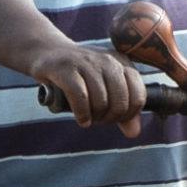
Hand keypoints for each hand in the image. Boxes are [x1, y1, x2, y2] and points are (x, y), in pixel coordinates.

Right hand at [31, 42, 145, 135]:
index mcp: (122, 63)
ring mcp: (86, 62)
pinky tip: (81, 119)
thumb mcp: (105, 88)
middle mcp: (107, 60)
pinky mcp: (65, 68)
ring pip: (101, 101)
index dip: (128, 114)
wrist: (47, 53)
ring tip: (88, 117)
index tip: (115, 117)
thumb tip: (134, 133)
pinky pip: (81, 97)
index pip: (139, 96)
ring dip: (94, 117)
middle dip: (110, 118)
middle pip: (121, 102)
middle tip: (98, 119)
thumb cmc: (80, 75)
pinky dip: (82, 114)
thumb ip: (123, 109)